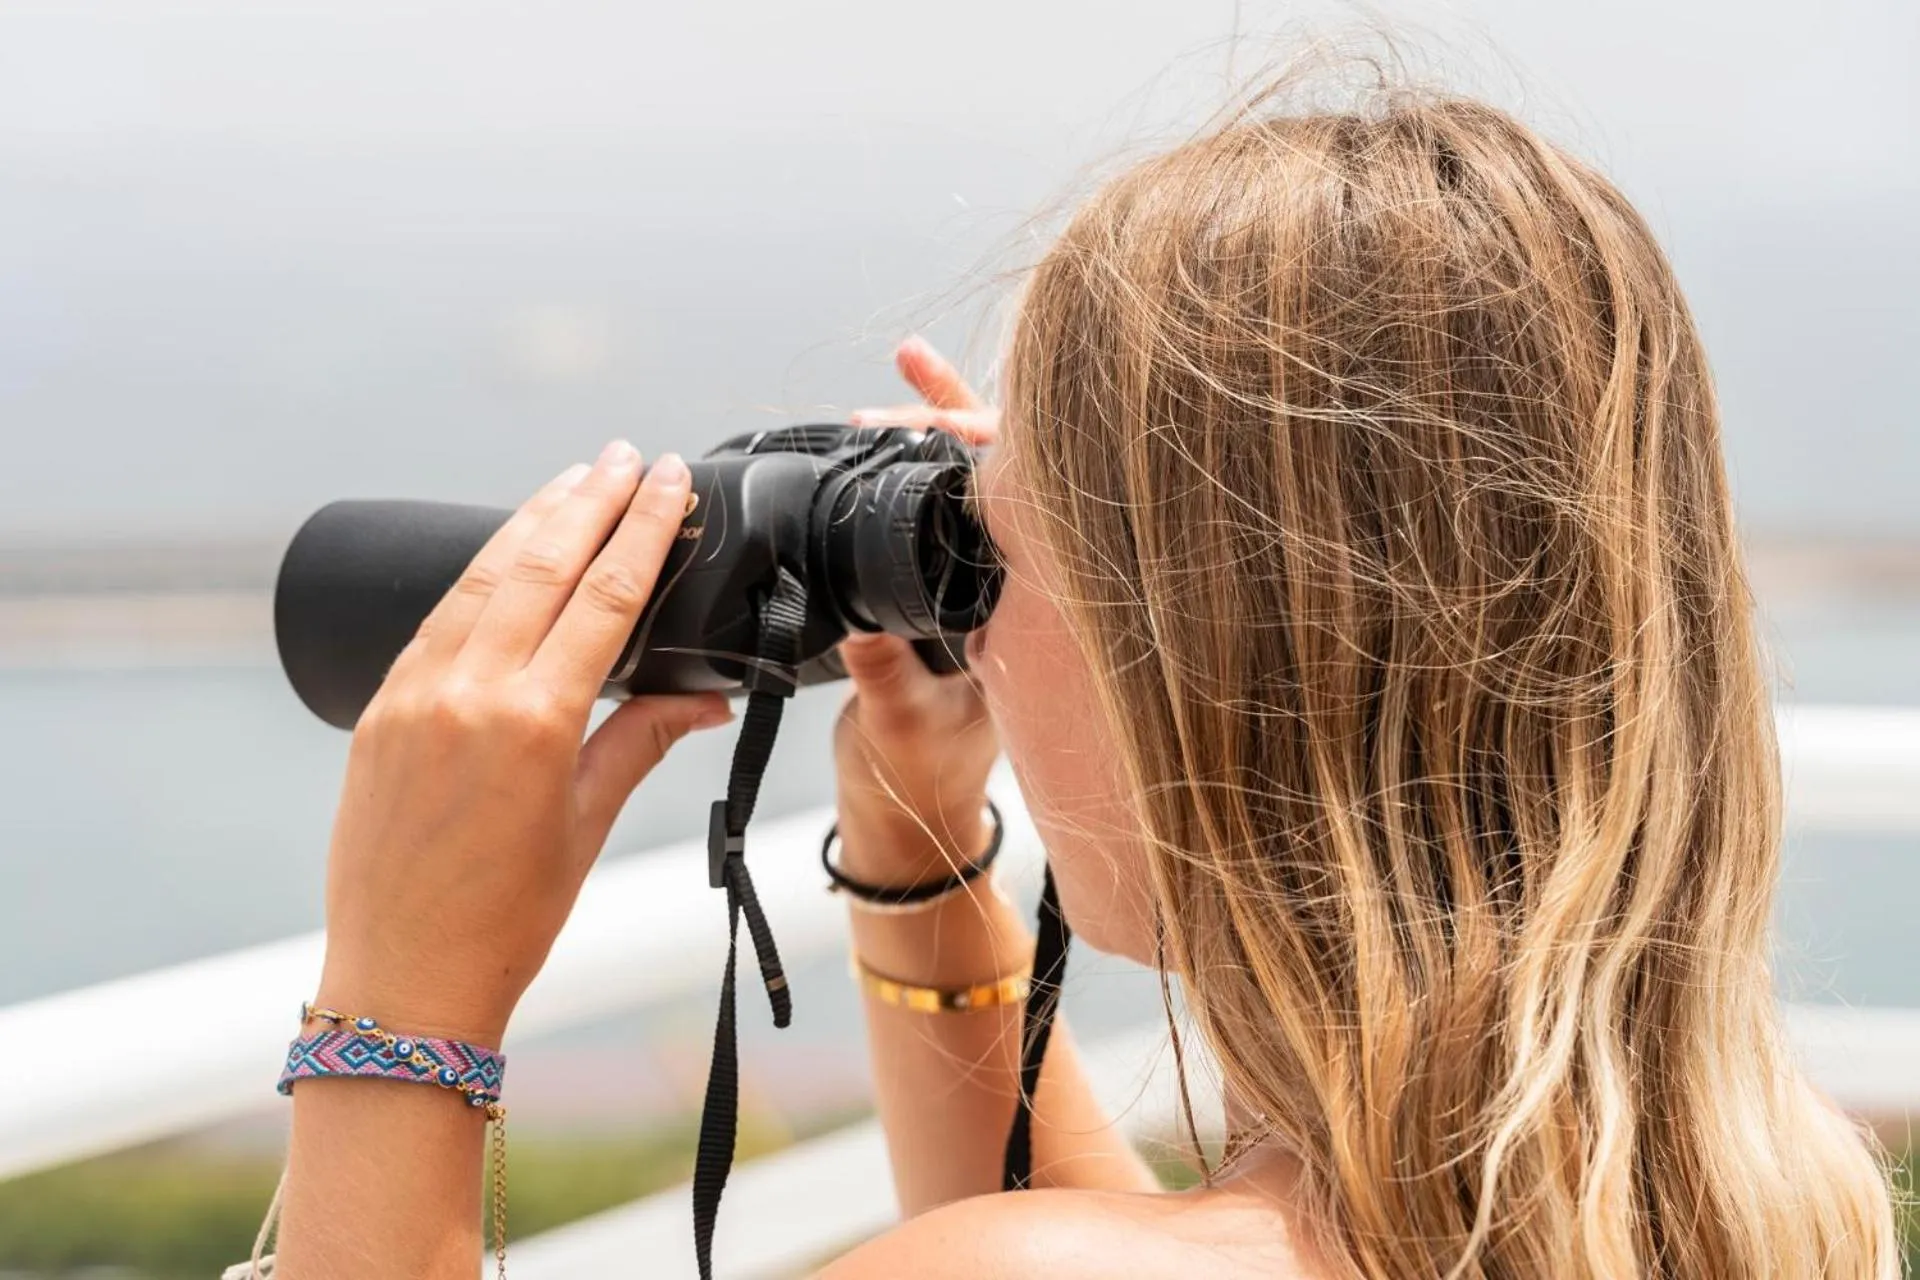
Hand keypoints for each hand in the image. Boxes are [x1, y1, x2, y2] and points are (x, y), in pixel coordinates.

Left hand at [315, 443, 732, 1045]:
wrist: (403, 979)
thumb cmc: (508, 918)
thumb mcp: (587, 825)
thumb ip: (641, 740)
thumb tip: (707, 696)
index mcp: (535, 721)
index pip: (605, 595)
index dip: (642, 527)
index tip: (667, 478)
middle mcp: (469, 693)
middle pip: (540, 564)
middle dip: (589, 500)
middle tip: (627, 453)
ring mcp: (414, 695)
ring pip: (480, 578)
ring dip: (531, 521)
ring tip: (573, 479)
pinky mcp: (377, 708)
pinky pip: (436, 619)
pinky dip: (478, 575)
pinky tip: (504, 552)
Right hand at [834, 338, 1000, 884]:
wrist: (907, 815)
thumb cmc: (922, 778)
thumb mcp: (900, 722)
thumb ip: (885, 672)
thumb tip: (861, 619)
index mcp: (1031, 611)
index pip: (1024, 505)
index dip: (985, 447)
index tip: (938, 410)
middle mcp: (1020, 588)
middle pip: (1002, 475)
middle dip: (954, 411)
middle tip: (908, 364)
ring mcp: (988, 585)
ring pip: (972, 485)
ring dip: (937, 424)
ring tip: (907, 363)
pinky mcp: (951, 587)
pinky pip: (940, 510)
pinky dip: (914, 462)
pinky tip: (886, 425)